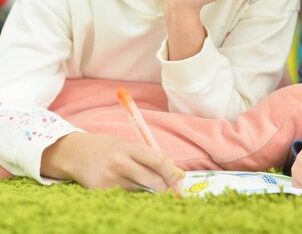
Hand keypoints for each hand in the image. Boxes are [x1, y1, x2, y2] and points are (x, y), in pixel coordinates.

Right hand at [41, 132, 183, 192]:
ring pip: (140, 192)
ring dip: (147, 192)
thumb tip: (180, 176)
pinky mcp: (101, 192)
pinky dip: (131, 196)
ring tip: (139, 183)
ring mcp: (109, 179)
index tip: (179, 183)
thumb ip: (154, 159)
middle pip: (153, 181)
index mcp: (130, 147)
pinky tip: (124, 187)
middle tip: (168, 191)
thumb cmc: (111, 150)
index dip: (172, 173)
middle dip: (164, 188)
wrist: (77, 153)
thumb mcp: (132, 147)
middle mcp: (120, 162)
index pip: (158, 160)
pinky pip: (126, 198)